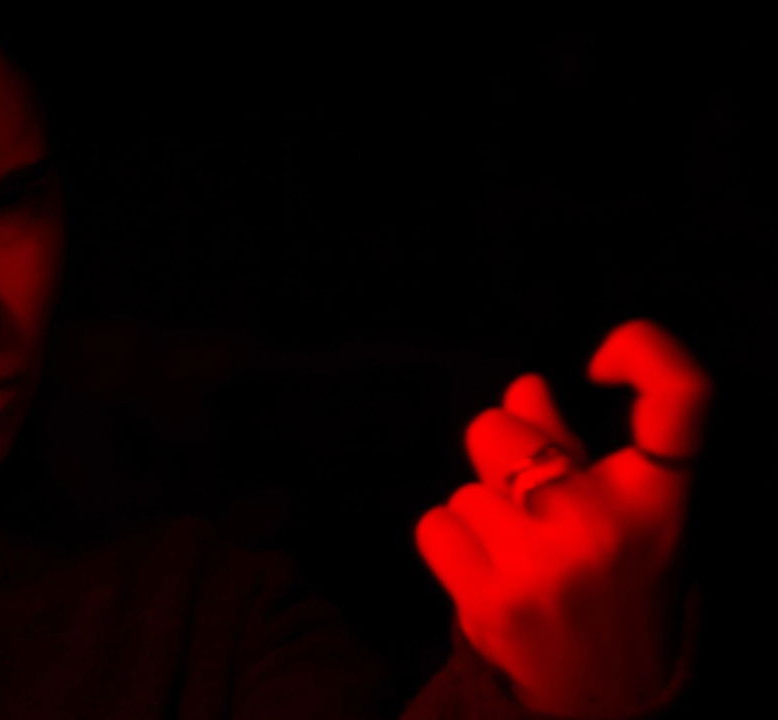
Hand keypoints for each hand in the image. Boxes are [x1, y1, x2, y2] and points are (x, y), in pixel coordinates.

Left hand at [414, 319, 710, 717]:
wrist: (605, 695)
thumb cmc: (609, 580)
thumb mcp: (617, 512)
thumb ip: (569, 442)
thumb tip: (523, 385)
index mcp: (658, 498)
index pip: (683, 396)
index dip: (645, 351)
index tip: (600, 360)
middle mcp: (608, 525)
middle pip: (496, 427)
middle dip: (499, 455)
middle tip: (531, 501)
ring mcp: (547, 566)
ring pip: (463, 488)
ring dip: (480, 514)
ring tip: (520, 557)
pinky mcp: (493, 602)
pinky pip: (435, 525)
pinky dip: (452, 545)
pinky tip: (489, 574)